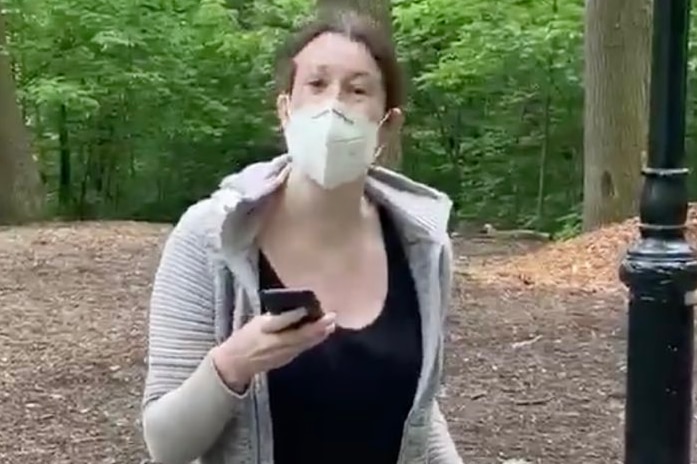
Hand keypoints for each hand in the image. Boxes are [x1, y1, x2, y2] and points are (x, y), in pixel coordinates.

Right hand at [212, 308, 335, 391]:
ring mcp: (283, 353)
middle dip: (317, 326)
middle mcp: (276, 343)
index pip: (282, 322)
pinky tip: (321, 334)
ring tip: (331, 324)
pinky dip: (313, 340)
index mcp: (265, 330)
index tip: (308, 307)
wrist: (237, 363)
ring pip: (305, 343)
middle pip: (300, 335)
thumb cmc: (245, 338)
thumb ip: (275, 318)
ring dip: (319, 334)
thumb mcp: (256, 323)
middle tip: (331, 316)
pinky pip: (303, 348)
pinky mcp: (287, 359)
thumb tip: (295, 310)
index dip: (296, 315)